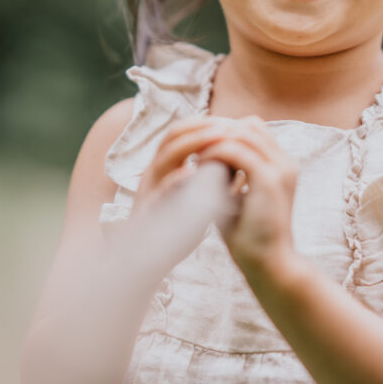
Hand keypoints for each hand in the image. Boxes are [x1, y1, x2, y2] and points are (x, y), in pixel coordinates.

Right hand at [126, 118, 237, 270]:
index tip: (229, 122)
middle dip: (201, 127)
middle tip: (227, 125)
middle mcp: (154, 172)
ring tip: (218, 138)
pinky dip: (176, 177)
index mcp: (164, 167)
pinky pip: (159, 189)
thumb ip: (208, 177)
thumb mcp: (194, 195)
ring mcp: (149, 189)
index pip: (181, 133)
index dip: (204, 124)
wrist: (149, 261)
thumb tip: (236, 158)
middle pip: (173, 136)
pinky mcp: (147, 210)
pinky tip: (194, 171)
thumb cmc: (175, 227)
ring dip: (193, 143)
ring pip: (166, 156)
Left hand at [194, 116, 299, 276]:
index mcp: (281, 166)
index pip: (255, 129)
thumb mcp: (238, 196)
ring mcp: (280, 169)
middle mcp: (285, 163)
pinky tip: (201, 164)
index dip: (228, 131)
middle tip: (196, 143)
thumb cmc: (249, 235)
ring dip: (216, 139)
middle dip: (221, 130)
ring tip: (196, 153)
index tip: (203, 143)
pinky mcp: (270, 180)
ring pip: (244, 132)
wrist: (268, 263)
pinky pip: (237, 151)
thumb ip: (229, 174)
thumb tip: (205, 156)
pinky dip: (216, 152)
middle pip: (251, 125)